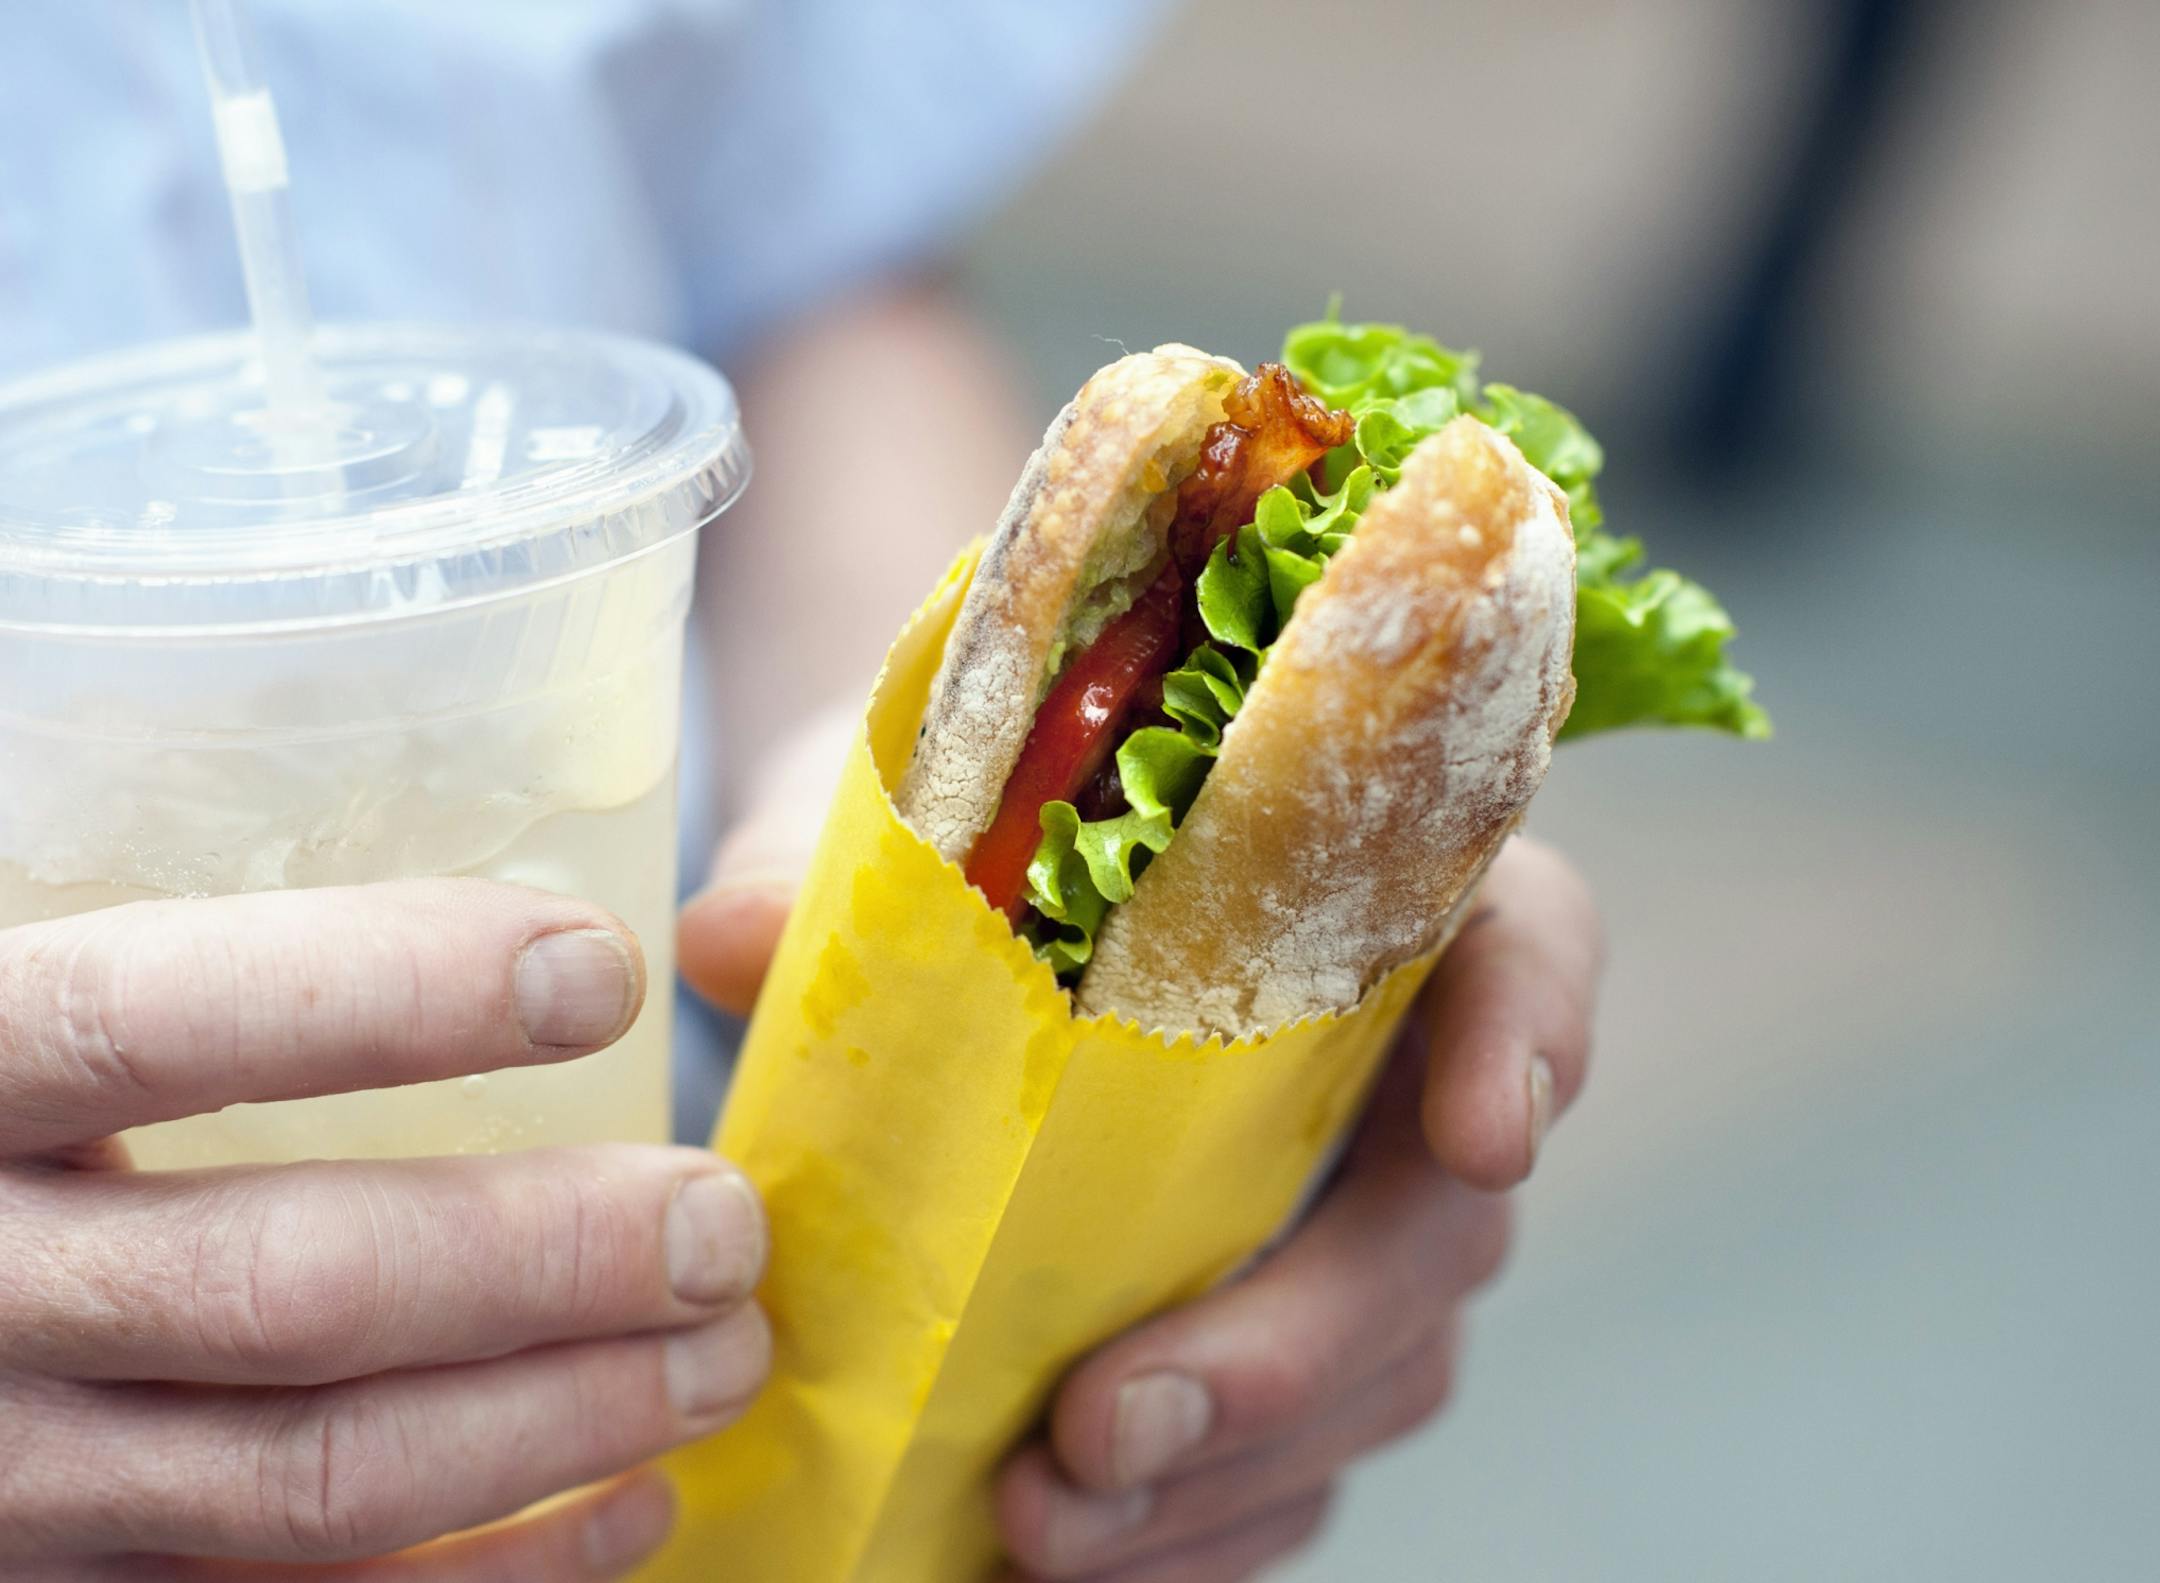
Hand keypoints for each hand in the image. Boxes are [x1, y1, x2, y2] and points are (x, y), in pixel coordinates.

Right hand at [0, 880, 771, 1580]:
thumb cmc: (43, 1068)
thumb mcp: (67, 955)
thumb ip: (256, 925)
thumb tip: (699, 917)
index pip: (149, 1019)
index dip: (384, 993)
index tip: (605, 974)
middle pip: (281, 1293)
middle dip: (550, 1261)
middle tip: (723, 1223)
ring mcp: (7, 1475)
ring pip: (315, 1482)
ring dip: (562, 1422)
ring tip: (726, 1353)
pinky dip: (496, 1577)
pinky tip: (637, 1507)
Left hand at [681, 723, 1602, 1582]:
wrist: (973, 904)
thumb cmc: (988, 828)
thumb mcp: (920, 816)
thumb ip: (841, 860)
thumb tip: (733, 937)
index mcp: (1377, 898)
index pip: (1526, 944)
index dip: (1531, 1035)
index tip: (1489, 1134)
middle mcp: (1405, 1074)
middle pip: (1436, 1228)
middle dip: (1295, 1344)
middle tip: (1112, 1417)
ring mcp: (1362, 1230)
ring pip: (1372, 1384)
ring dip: (1221, 1474)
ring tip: (1041, 1524)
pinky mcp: (1290, 1349)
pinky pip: (1291, 1470)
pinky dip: (1192, 1530)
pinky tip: (1067, 1559)